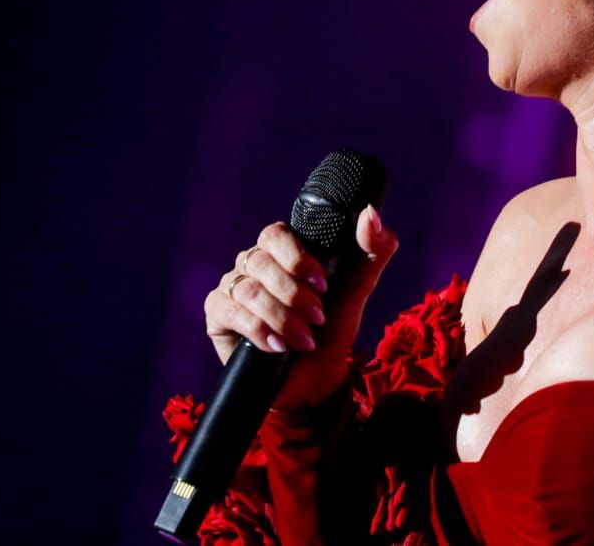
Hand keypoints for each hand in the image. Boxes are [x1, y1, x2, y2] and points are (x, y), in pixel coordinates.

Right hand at [204, 204, 398, 410]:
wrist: (315, 380)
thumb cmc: (332, 331)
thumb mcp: (359, 290)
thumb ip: (375, 249)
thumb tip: (370, 213)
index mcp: (282, 251)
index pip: (275, 234)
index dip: (296, 256)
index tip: (322, 283)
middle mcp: (252, 265)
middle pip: (260, 262)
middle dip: (294, 295)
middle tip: (317, 318)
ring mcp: (232, 288)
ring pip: (248, 289)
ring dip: (282, 318)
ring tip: (304, 340)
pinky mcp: (218, 315)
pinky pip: (229, 311)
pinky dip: (258, 330)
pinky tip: (277, 347)